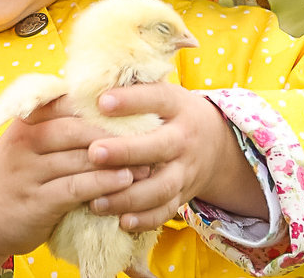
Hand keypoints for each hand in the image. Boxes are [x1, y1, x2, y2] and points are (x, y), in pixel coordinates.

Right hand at [0, 97, 136, 272]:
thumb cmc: (20, 173)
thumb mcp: (30, 140)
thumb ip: (59, 121)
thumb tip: (108, 100)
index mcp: (27, 119)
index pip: (69, 102)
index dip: (103, 104)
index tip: (136, 107)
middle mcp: (24, 141)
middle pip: (77, 128)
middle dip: (115, 132)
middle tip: (148, 136)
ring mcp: (28, 171)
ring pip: (80, 158)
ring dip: (117, 160)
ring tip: (146, 162)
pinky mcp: (36, 201)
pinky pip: (76, 188)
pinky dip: (103, 184)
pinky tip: (124, 182)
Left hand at [85, 83, 268, 231]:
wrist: (217, 144)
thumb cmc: (173, 113)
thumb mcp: (164, 93)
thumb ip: (134, 88)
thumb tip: (86, 80)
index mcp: (177, 106)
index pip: (156, 99)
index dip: (131, 101)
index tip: (101, 102)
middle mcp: (184, 138)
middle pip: (158, 147)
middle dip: (125, 152)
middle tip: (93, 152)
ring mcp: (186, 170)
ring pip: (160, 187)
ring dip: (128, 196)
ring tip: (96, 199)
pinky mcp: (184, 194)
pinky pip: (166, 211)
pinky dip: (145, 220)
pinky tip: (121, 222)